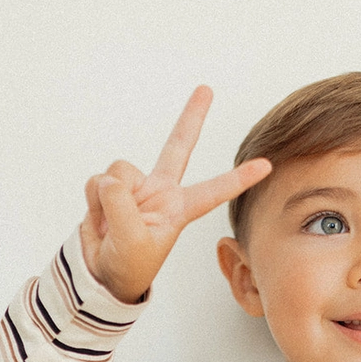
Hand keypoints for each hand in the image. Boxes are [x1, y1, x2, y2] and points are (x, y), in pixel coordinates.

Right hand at [80, 86, 270, 303]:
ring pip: (119, 171)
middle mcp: (161, 192)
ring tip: (110, 225)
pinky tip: (99, 218)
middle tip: (207, 90)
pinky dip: (93, 201)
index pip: (214, 190)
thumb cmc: (127, 265)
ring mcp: (136, 188)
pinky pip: (97, 181)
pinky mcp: (110, 188)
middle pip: (178, 146)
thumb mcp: (131, 242)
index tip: (267, 166)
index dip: (238, 178)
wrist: (101, 272)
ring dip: (108, 198)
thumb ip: (123, 206)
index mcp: (179, 210)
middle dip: (191, 117)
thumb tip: (110, 178)